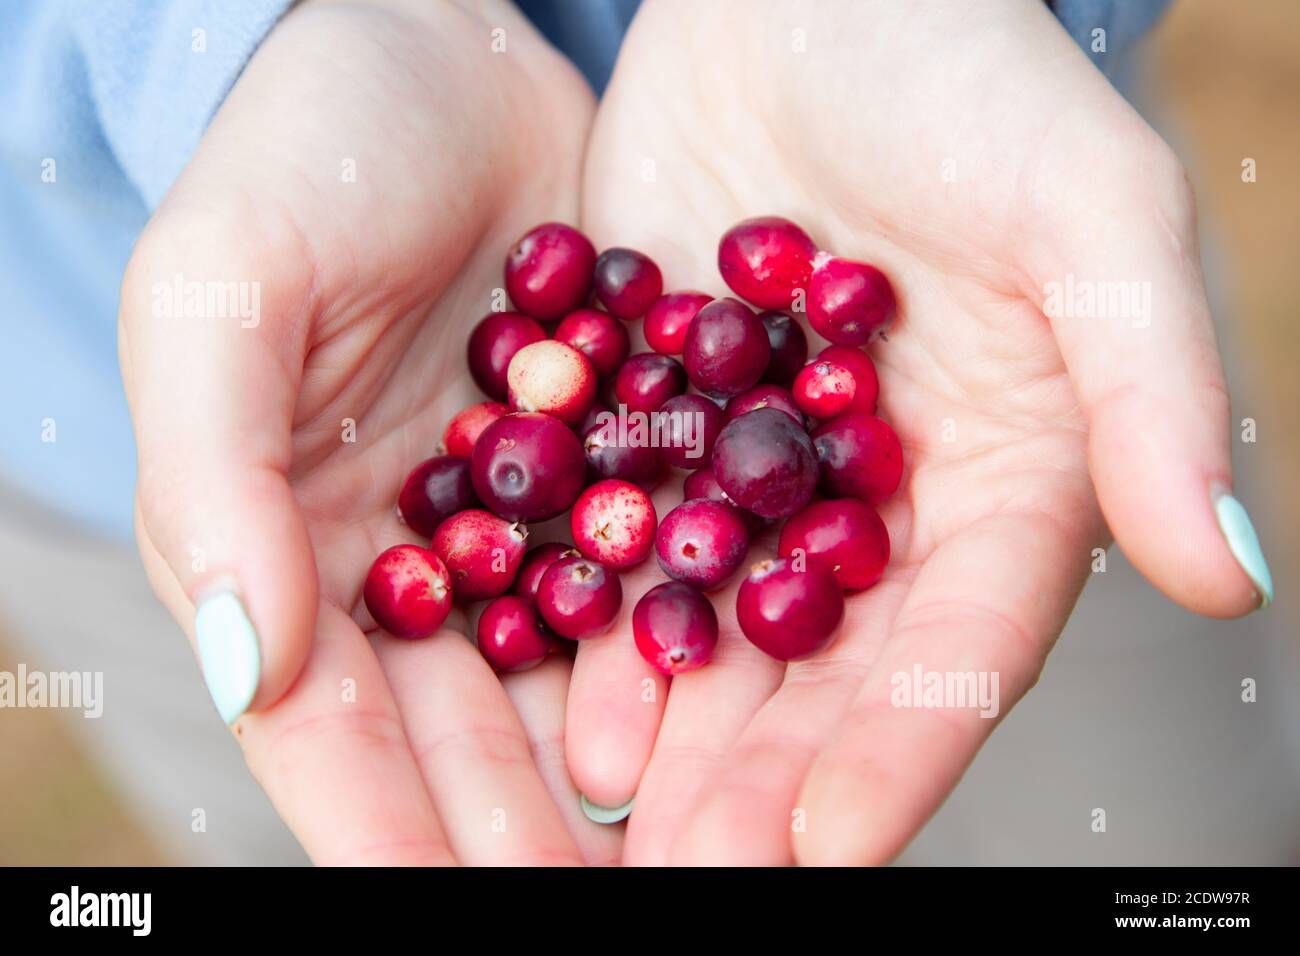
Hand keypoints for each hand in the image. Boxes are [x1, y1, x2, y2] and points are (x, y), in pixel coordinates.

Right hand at [119, 0, 617, 864]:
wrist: (446, 49)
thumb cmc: (305, 152)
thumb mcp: (223, 294)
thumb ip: (214, 479)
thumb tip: (240, 664)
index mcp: (292, 545)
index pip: (332, 729)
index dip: (394, 831)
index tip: (468, 905)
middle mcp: (413, 559)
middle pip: (467, 737)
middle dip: (528, 836)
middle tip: (623, 901)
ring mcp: (524, 522)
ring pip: (570, 686)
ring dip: (624, 783)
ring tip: (701, 852)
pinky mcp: (618, 465)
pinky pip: (656, 578)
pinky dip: (688, 654)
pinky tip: (743, 720)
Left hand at [569, 0, 1265, 863]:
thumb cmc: (967, 75)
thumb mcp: (1089, 209)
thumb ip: (1154, 386)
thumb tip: (1229, 568)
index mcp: (1000, 476)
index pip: (957, 645)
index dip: (900, 753)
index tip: (827, 851)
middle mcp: (875, 501)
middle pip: (823, 669)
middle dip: (764, 780)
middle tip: (692, 875)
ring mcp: (757, 470)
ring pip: (713, 627)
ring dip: (666, 727)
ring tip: (605, 817)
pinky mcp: (657, 419)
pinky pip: (622, 533)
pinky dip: (590, 612)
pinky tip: (547, 685)